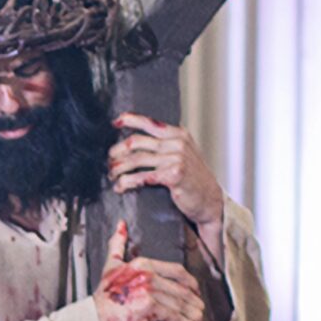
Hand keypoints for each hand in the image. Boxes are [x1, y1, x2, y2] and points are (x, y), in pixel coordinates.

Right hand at [93, 222, 208, 320]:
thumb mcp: (110, 265)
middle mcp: (149, 276)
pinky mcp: (150, 309)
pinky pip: (175, 317)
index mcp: (143, 264)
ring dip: (193, 314)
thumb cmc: (104, 295)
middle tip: (200, 309)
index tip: (196, 290)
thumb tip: (121, 224)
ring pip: (180, 304)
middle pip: (182, 288)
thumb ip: (117, 244)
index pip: (177, 271)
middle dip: (194, 301)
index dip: (190, 282)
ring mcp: (150, 292)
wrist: (94, 317)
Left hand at [108, 114, 225, 254]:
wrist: (210, 200)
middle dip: (117, 151)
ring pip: (136, 159)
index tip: (115, 123)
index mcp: (179, 134)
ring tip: (112, 175)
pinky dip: (127, 182)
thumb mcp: (185, 154)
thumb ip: (167, 144)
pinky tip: (121, 187)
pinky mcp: (172, 175)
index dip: (129, 120)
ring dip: (119, 168)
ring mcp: (175, 158)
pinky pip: (142, 176)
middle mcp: (177, 143)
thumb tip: (138, 142)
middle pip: (136, 142)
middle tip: (110, 160)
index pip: (149, 122)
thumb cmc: (194, 180)